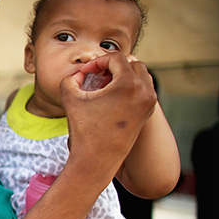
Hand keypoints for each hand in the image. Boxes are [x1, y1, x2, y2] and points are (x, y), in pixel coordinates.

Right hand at [61, 53, 156, 182]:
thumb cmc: (83, 129)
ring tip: (104, 85)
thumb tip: (81, 73)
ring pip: (140, 74)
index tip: (86, 72)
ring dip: (123, 74)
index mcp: (128, 84)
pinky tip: (111, 96)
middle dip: (113, 66)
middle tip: (96, 76)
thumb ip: (71, 78)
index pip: (116, 58)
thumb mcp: (69, 98)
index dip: (98, 61)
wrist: (97, 160)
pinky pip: (143, 88)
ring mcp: (149, 102)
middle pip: (132, 63)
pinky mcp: (148, 111)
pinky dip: (129, 86)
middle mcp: (144, 91)